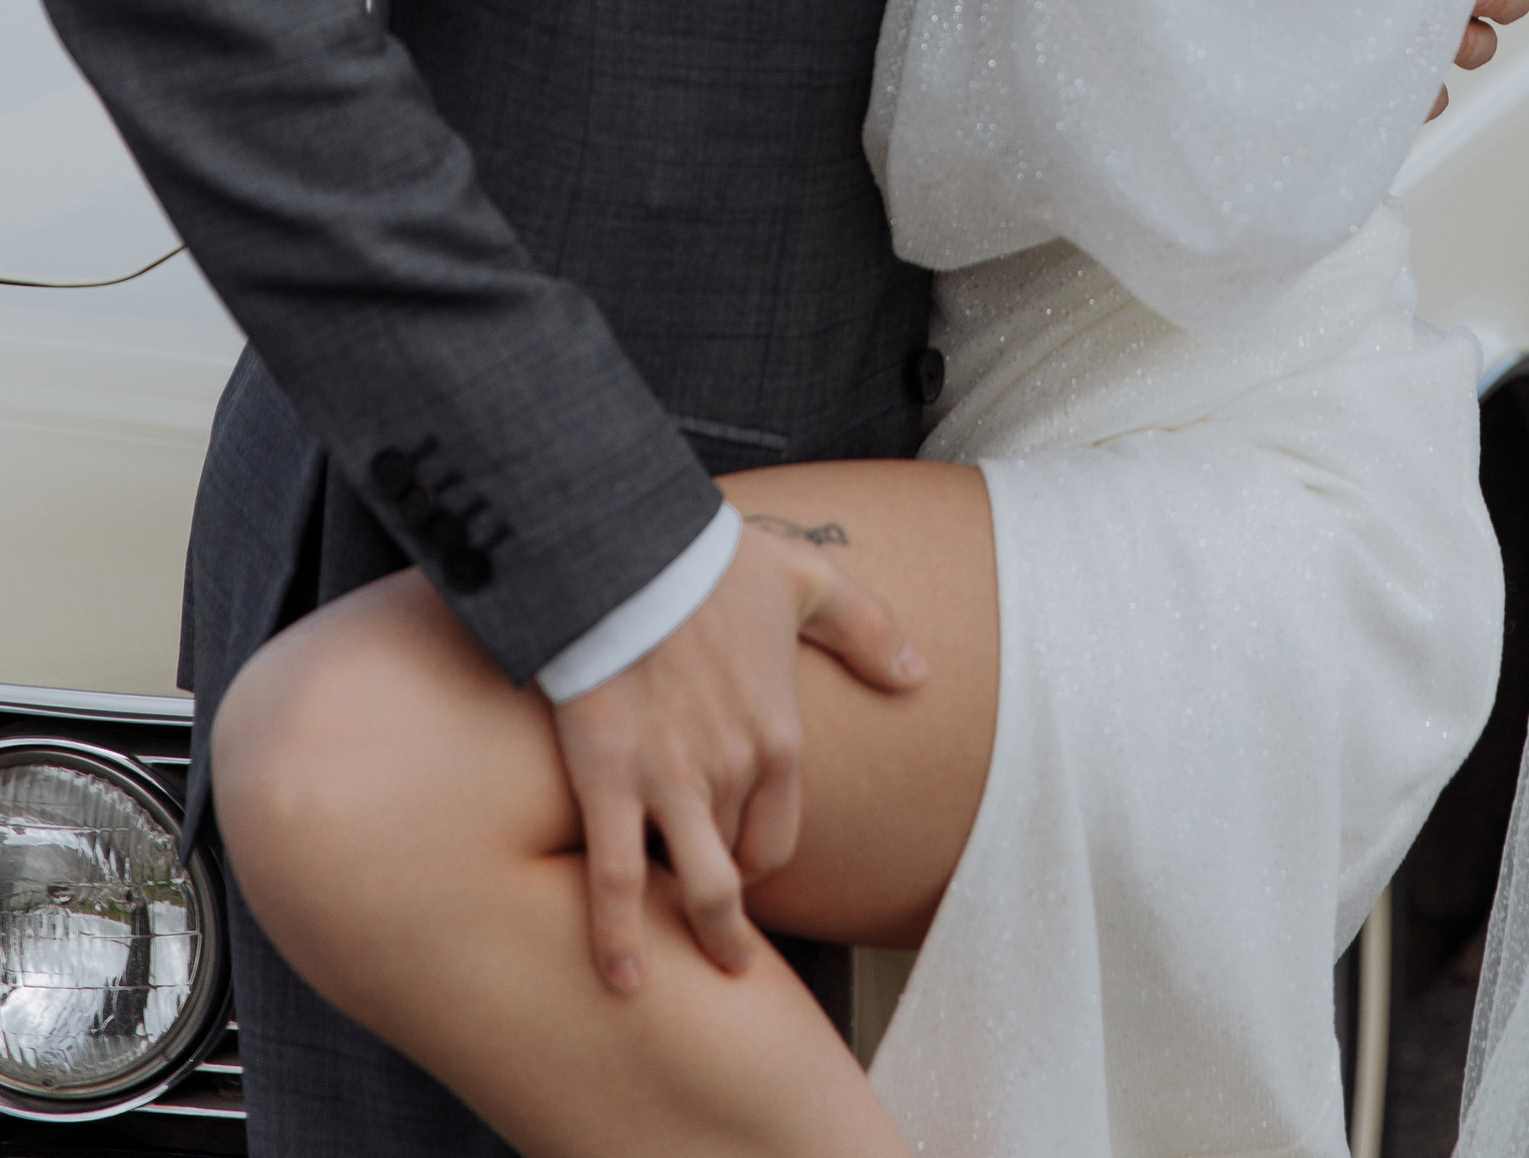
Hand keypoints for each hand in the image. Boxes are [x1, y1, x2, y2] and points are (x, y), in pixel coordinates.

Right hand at [548, 513, 923, 993]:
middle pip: (739, 865)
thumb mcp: (808, 582)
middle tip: (717, 937)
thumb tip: (919, 671)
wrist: (628, 550)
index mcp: (779, 735)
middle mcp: (733, 771)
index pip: (781, 836)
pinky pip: (616, 878)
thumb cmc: (713, 563)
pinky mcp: (609, 781)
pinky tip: (624, 978)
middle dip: (727, 901)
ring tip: (687, 970)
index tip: (741, 864)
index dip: (762, 857)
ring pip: (695, 887)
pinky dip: (620, 936)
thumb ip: (867, 628)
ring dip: (700, 937)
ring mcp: (671, 783)